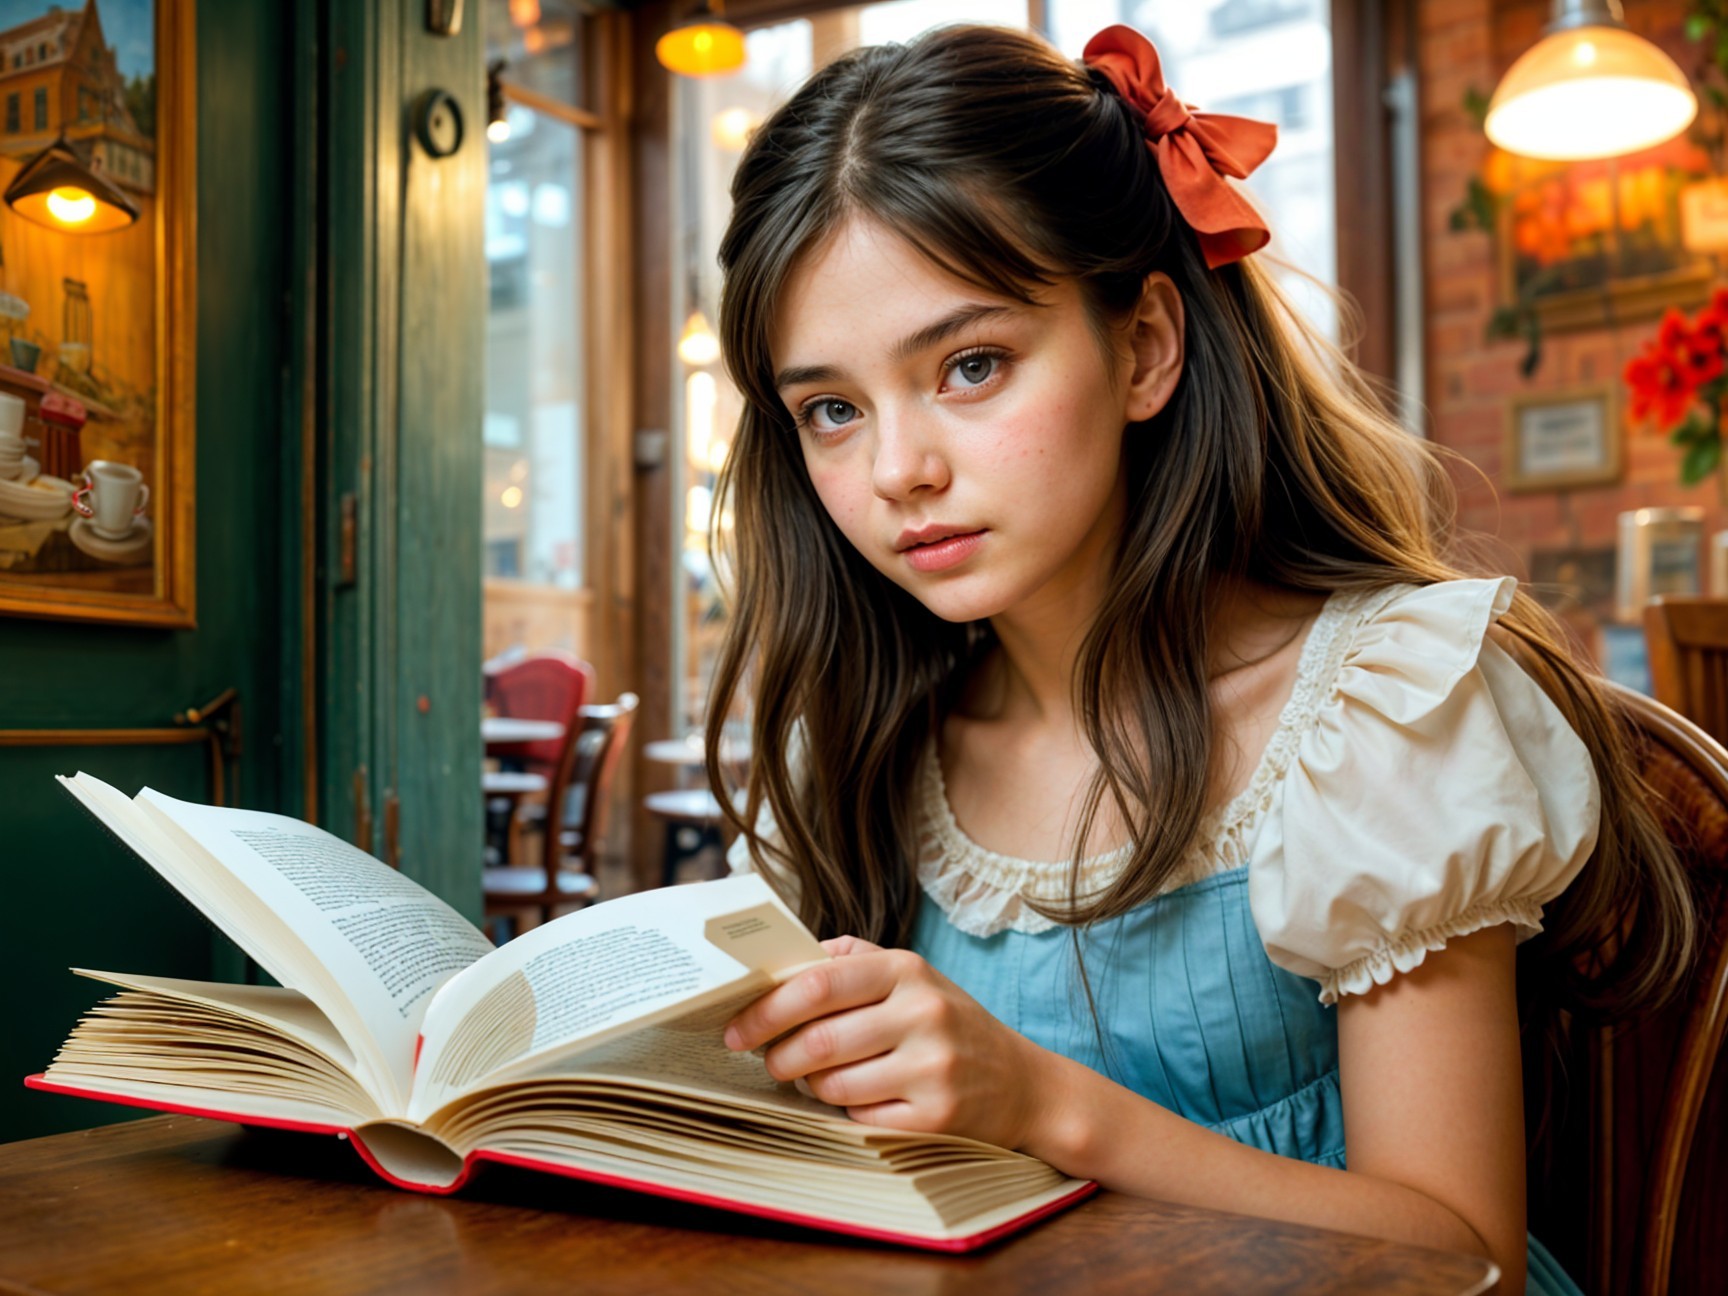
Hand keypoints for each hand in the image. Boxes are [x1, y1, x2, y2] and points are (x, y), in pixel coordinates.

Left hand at [723, 936, 1052, 1148]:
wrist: (1024, 1084)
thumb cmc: (948, 1024)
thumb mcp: (911, 977)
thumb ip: (848, 961)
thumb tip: (775, 964)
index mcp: (907, 969)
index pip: (817, 983)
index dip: (766, 1008)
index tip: (736, 1028)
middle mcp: (923, 1013)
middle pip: (818, 1040)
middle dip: (777, 1056)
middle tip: (766, 1060)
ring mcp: (933, 1068)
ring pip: (832, 1085)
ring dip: (810, 1086)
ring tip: (817, 1078)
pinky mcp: (937, 1117)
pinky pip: (859, 1118)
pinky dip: (846, 1111)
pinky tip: (858, 1099)